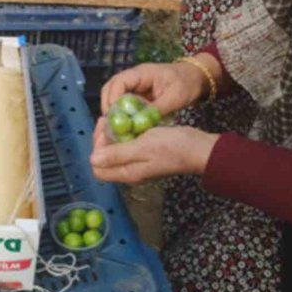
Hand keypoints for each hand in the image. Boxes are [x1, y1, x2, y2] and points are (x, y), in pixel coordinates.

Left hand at [90, 119, 219, 183]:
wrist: (199, 149)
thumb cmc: (172, 147)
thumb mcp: (143, 147)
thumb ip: (117, 154)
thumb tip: (92, 160)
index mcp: (128, 172)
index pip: (98, 169)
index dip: (96, 149)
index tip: (105, 130)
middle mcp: (131, 171)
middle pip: (105, 160)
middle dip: (103, 140)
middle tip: (109, 120)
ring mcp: (140, 164)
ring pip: (117, 152)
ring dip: (114, 136)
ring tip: (118, 119)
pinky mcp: (148, 156)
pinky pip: (129, 147)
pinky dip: (126, 135)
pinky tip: (131, 123)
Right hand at [100, 55, 221, 115]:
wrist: (197, 79)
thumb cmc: (187, 83)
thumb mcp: (175, 97)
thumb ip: (157, 109)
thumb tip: (139, 123)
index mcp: (141, 73)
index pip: (118, 83)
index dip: (112, 99)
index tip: (114, 116)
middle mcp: (134, 78)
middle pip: (110, 89)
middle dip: (109, 107)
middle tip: (111, 125)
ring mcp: (136, 86)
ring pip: (116, 97)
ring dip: (115, 112)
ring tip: (118, 127)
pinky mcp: (139, 95)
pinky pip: (125, 104)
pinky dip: (124, 114)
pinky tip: (127, 126)